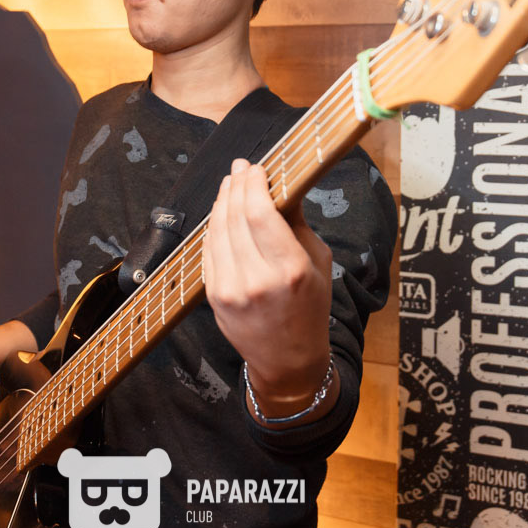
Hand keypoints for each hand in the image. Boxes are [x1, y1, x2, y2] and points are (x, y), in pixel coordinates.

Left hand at [203, 159, 333, 411]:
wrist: (288, 360)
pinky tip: (221, 213)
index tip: (255, 168)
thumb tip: (282, 184)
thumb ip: (297, 223)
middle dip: (235, 186)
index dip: (253, 184)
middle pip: (235, 217)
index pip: (259, 213)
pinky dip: (214, 227)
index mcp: (290, 269)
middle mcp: (257, 280)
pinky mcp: (214, 297)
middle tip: (240, 169)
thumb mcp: (318, 262)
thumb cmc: (310, 307)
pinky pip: (209, 251)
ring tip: (230, 185)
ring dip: (222, 202)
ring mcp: (231, 290)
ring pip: (217, 231)